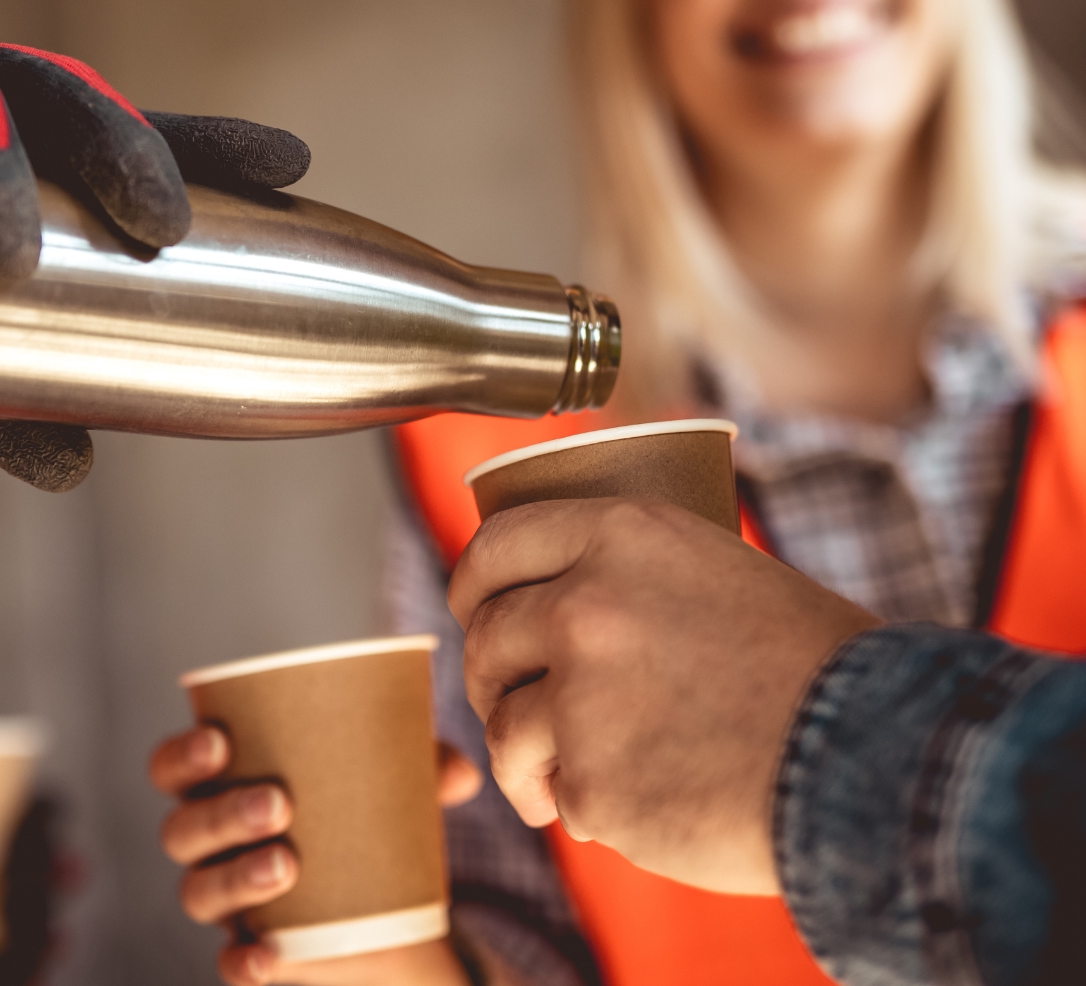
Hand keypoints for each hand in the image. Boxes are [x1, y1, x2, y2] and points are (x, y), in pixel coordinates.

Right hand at [150, 725, 481, 985]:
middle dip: (223, 814)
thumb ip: (420, 768)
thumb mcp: (383, 782)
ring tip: (286, 865)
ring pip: (199, 892)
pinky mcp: (249, 948)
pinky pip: (228, 961)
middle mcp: (208, 845)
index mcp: (219, 786)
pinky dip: (242, 960)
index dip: (182, 756)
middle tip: (278, 803)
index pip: (172, 768)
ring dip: (236, 878)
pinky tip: (267, 955)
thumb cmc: (355, 810)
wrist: (373, 899)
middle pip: (183, 831)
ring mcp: (225, 901)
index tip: (222, 742)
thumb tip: (461, 772)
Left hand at [448, 498, 878, 894]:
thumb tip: (565, 600)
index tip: (472, 608)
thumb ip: (635, 578)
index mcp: (621, 537)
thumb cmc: (819, 669)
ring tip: (554, 780)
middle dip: (490, 674)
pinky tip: (623, 809)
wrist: (876, 758)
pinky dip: (576, 806)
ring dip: (521, 757)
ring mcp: (581, 695)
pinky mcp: (590, 780)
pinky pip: (553, 793)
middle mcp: (586, 605)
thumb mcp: (722, 573)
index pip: (497, 544)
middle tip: (512, 700)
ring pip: (503, 724)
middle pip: (487, 636)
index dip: (473, 581)